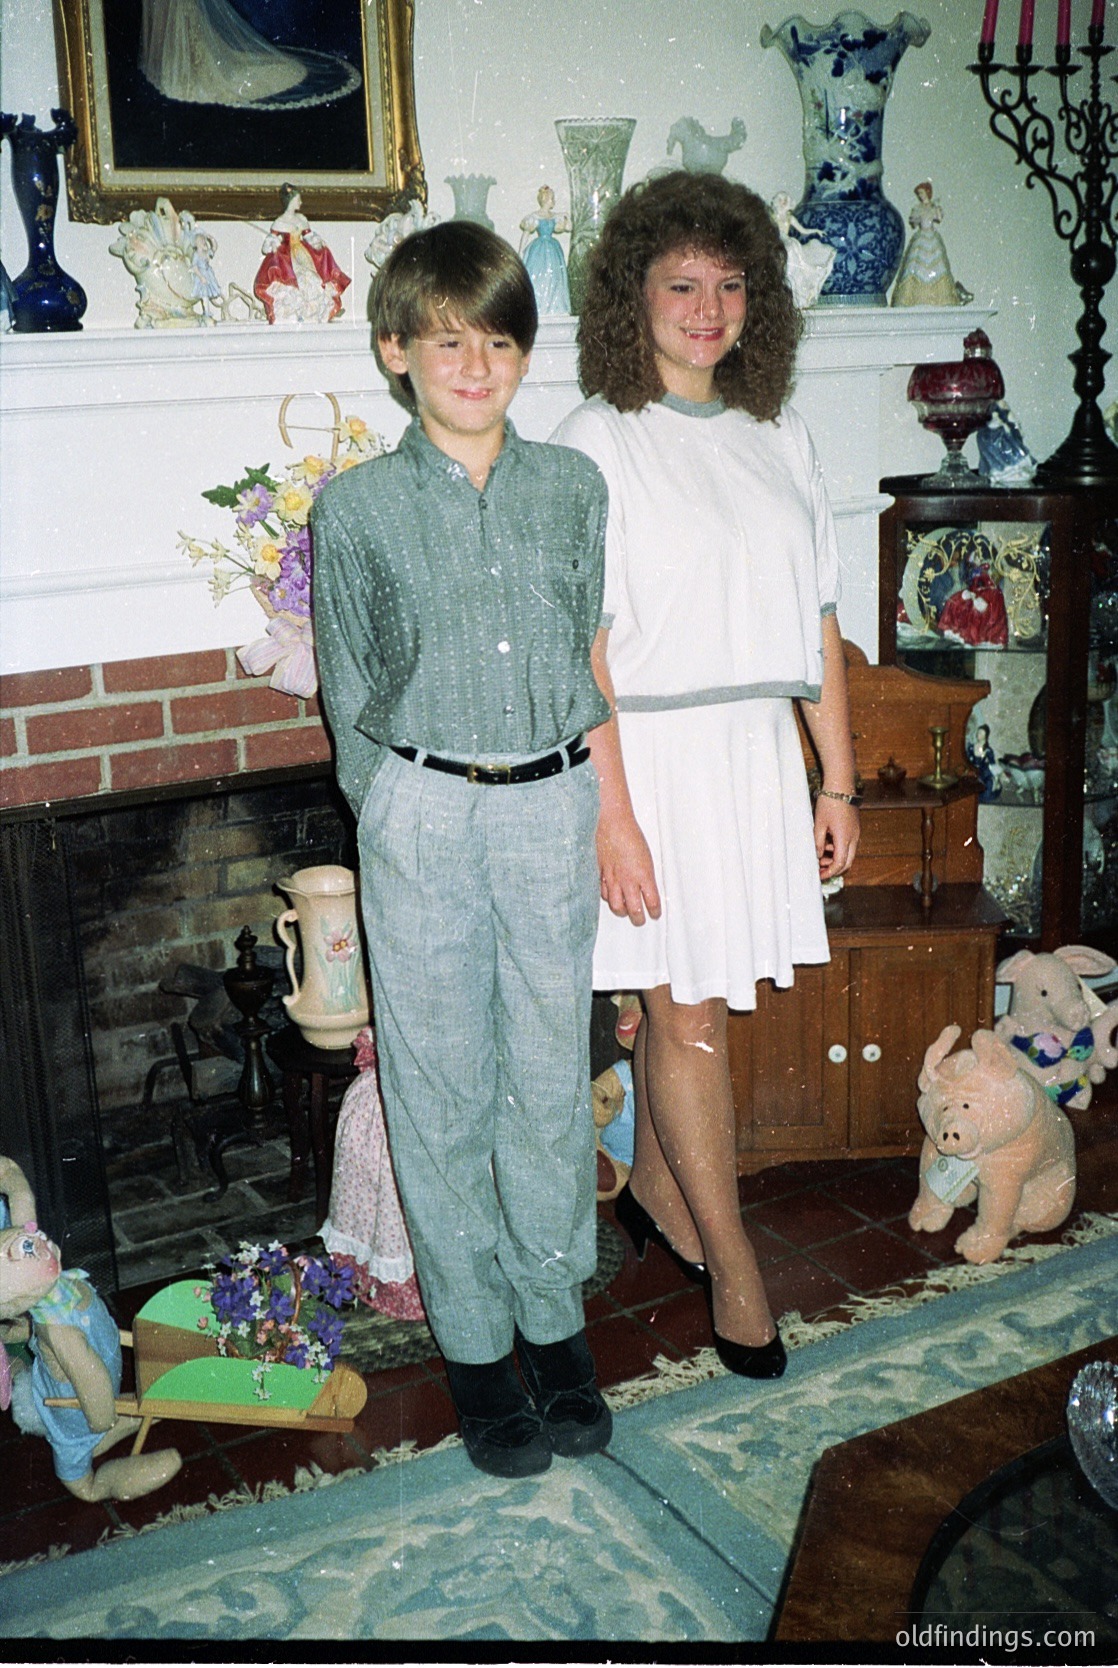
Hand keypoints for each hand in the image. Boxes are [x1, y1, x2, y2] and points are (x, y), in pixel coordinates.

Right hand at [597, 811, 660, 925]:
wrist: (612, 823)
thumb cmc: (630, 835)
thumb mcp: (646, 857)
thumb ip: (645, 875)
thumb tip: (646, 888)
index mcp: (644, 875)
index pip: (652, 903)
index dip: (654, 912)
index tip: (655, 914)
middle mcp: (628, 880)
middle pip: (634, 910)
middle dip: (638, 919)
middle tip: (640, 920)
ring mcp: (613, 879)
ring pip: (616, 906)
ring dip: (622, 912)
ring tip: (624, 913)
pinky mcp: (600, 874)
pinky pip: (603, 894)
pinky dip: (608, 898)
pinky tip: (611, 897)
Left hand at [814, 797, 859, 880]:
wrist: (841, 785)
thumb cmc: (829, 803)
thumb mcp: (819, 824)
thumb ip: (818, 842)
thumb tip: (818, 856)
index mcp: (845, 838)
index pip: (840, 863)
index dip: (830, 872)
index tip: (820, 875)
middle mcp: (854, 838)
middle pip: (847, 862)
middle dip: (834, 869)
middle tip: (821, 870)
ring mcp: (856, 833)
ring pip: (849, 854)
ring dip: (836, 858)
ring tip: (820, 856)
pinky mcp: (855, 828)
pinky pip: (849, 844)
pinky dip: (839, 849)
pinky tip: (827, 844)